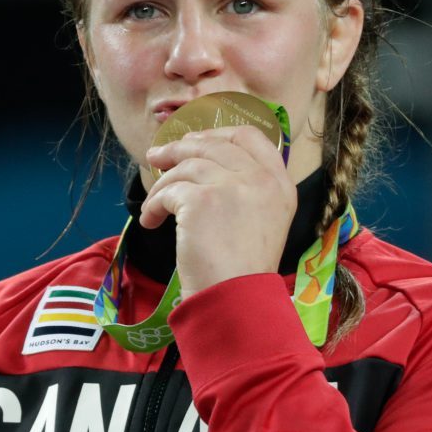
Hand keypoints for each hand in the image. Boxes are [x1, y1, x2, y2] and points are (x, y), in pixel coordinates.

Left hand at [140, 125, 296, 296]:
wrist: (237, 299)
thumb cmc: (245, 271)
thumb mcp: (264, 221)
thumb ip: (248, 189)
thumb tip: (203, 162)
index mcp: (280, 183)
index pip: (251, 136)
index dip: (218, 132)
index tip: (195, 140)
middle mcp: (260, 179)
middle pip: (213, 144)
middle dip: (180, 148)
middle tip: (158, 157)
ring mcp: (232, 186)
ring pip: (186, 166)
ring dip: (163, 184)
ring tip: (154, 206)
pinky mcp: (202, 199)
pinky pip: (168, 191)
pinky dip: (154, 205)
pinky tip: (151, 221)